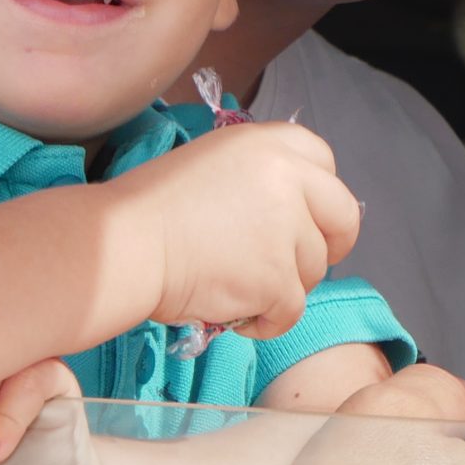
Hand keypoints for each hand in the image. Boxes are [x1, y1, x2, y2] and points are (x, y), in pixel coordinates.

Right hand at [111, 121, 361, 338]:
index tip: (310, 216)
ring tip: (236, 286)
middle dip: (332, 244)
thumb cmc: (148, 210)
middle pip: (342, 216)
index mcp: (269, 144)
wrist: (123, 245)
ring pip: (314, 269)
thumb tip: (290, 211)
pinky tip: (234, 313)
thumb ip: (259, 178)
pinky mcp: (278, 279)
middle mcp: (289, 179)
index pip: (325, 160)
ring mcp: (287, 230)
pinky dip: (266, 320)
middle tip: (302, 265)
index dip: (320, 195)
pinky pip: (291, 310)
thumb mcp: (213, 165)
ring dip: (283, 285)